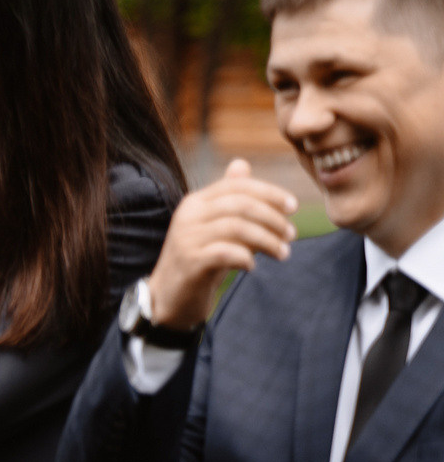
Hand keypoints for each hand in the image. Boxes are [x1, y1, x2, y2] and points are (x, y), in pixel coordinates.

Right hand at [147, 159, 296, 329]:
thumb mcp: (213, 225)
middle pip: (240, 205)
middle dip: (272, 218)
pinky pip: (226, 253)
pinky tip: (252, 267)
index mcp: (195, 202)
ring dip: (267, 240)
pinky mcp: (190, 262)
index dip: (269, 192)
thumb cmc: (199, 259)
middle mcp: (188, 216)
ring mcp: (187, 238)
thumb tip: (241, 164)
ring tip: (282, 253)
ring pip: (237, 228)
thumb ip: (228, 199)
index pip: (236, 185)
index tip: (293, 207)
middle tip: (291, 235)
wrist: (169, 297)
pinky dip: (246, 258)